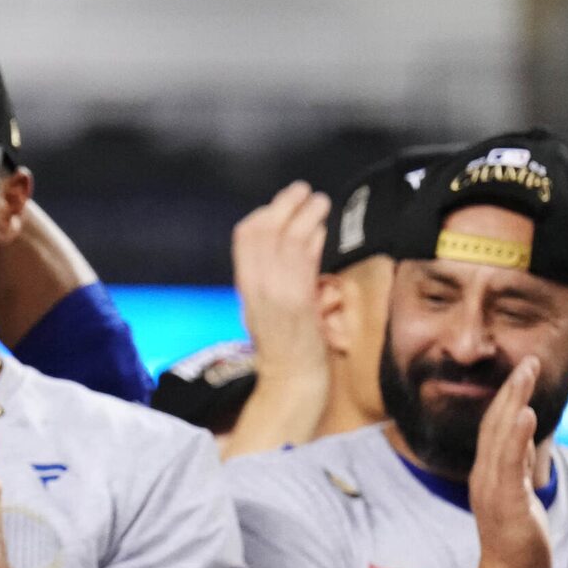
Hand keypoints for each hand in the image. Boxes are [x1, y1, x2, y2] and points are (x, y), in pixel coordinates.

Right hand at [233, 181, 330, 384]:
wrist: (291, 378)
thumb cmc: (287, 344)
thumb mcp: (275, 303)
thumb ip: (287, 271)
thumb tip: (307, 236)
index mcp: (247, 284)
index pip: (246, 237)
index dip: (265, 214)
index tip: (283, 204)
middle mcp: (256, 286)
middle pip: (263, 232)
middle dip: (283, 206)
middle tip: (303, 190)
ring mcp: (275, 293)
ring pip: (285, 241)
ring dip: (303, 215)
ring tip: (319, 200)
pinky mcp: (296, 302)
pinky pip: (302, 262)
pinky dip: (311, 240)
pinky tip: (322, 229)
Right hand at [472, 356, 553, 567]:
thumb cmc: (518, 544)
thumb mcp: (517, 500)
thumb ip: (516, 473)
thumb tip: (524, 450)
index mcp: (488, 474)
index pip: (496, 428)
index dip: (509, 397)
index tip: (523, 371)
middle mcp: (485, 476)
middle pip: (495, 424)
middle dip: (513, 389)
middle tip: (528, 360)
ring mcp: (493, 488)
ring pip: (501, 435)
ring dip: (514, 400)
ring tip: (526, 373)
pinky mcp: (507, 501)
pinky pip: (510, 463)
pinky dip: (515, 436)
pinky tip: (524, 413)